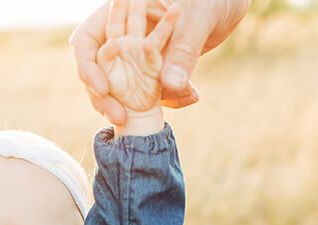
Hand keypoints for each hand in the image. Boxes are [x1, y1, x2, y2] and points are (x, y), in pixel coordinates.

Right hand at [73, 0, 247, 124]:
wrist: (230, 5)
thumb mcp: (197, 20)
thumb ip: (183, 50)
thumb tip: (170, 84)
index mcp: (122, 14)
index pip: (87, 41)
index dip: (88, 66)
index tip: (103, 89)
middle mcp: (126, 35)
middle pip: (99, 69)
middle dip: (104, 96)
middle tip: (120, 117)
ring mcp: (141, 53)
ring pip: (123, 84)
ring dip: (130, 104)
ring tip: (143, 119)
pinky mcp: (161, 67)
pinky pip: (156, 89)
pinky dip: (168, 98)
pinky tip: (190, 97)